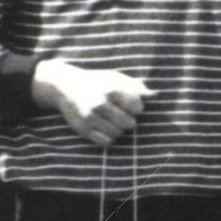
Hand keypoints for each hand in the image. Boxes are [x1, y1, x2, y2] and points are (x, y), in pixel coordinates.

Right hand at [32, 61, 151, 146]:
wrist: (64, 85)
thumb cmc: (96, 81)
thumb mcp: (115, 78)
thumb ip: (136, 87)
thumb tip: (156, 95)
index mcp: (110, 89)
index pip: (137, 107)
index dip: (136, 108)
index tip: (130, 105)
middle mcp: (99, 103)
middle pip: (129, 123)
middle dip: (128, 120)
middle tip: (120, 115)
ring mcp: (89, 117)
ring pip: (117, 134)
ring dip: (118, 130)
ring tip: (111, 121)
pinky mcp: (82, 129)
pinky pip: (105, 142)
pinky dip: (108, 138)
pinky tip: (104, 128)